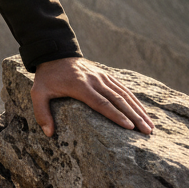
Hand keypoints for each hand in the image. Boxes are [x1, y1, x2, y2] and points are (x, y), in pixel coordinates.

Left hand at [32, 57, 153, 137]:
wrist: (55, 53)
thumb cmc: (47, 77)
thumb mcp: (37, 92)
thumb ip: (41, 112)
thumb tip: (49, 134)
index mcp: (79, 86)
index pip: (101, 103)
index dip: (116, 115)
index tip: (129, 127)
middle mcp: (94, 80)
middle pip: (117, 100)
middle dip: (134, 116)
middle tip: (146, 132)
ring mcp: (102, 76)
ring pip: (124, 94)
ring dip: (138, 110)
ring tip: (150, 127)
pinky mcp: (106, 75)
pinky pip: (123, 88)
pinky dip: (135, 100)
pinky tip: (144, 112)